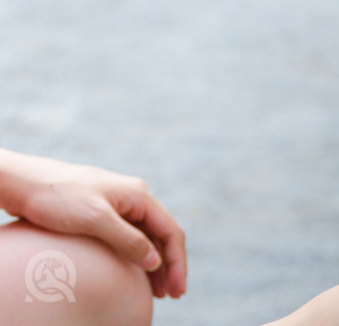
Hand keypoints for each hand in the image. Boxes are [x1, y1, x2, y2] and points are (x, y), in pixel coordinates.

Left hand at [0, 149, 186, 297]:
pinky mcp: (104, 212)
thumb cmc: (57, 197)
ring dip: (155, 263)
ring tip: (156, 290)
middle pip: (162, 235)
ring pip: (147, 237)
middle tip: (171, 294)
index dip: (177, 263)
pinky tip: (134, 273)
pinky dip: (137, 256)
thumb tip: (155, 262)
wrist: (23, 182)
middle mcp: (135, 199)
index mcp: (140, 196)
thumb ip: (128, 240)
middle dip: (170, 266)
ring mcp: (120, 205)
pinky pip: (130, 237)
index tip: (177, 289)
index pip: (171, 232)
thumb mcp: (94, 219)